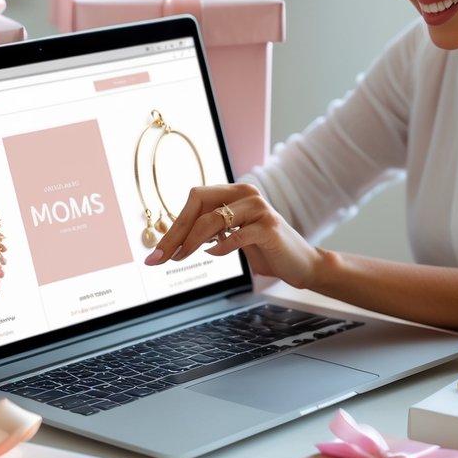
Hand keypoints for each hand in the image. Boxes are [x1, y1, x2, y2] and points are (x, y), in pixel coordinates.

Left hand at [143, 183, 322, 288]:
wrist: (301, 264)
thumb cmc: (265, 250)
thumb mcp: (232, 236)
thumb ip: (210, 231)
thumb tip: (174, 239)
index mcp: (235, 193)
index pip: (195, 201)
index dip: (173, 226)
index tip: (157, 252)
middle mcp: (246, 194)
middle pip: (199, 205)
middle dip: (175, 233)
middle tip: (159, 259)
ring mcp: (259, 209)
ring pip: (213, 219)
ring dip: (192, 241)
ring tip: (182, 257)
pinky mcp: (269, 227)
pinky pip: (236, 234)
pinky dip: (220, 246)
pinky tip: (213, 254)